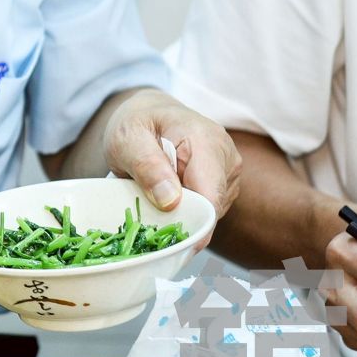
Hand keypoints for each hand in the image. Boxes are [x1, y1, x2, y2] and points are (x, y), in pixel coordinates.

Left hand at [103, 88, 239, 222]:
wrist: (150, 114)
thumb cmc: (137, 124)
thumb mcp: (127, 139)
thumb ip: (147, 165)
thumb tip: (171, 201)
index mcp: (205, 140)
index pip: (210, 195)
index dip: (193, 223)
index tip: (170, 241)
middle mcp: (226, 155)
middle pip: (211, 208)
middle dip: (181, 218)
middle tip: (148, 210)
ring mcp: (229, 171)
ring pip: (209, 212)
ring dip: (182, 213)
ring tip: (156, 194)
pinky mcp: (225, 184)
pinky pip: (207, 210)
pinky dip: (187, 210)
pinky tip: (168, 195)